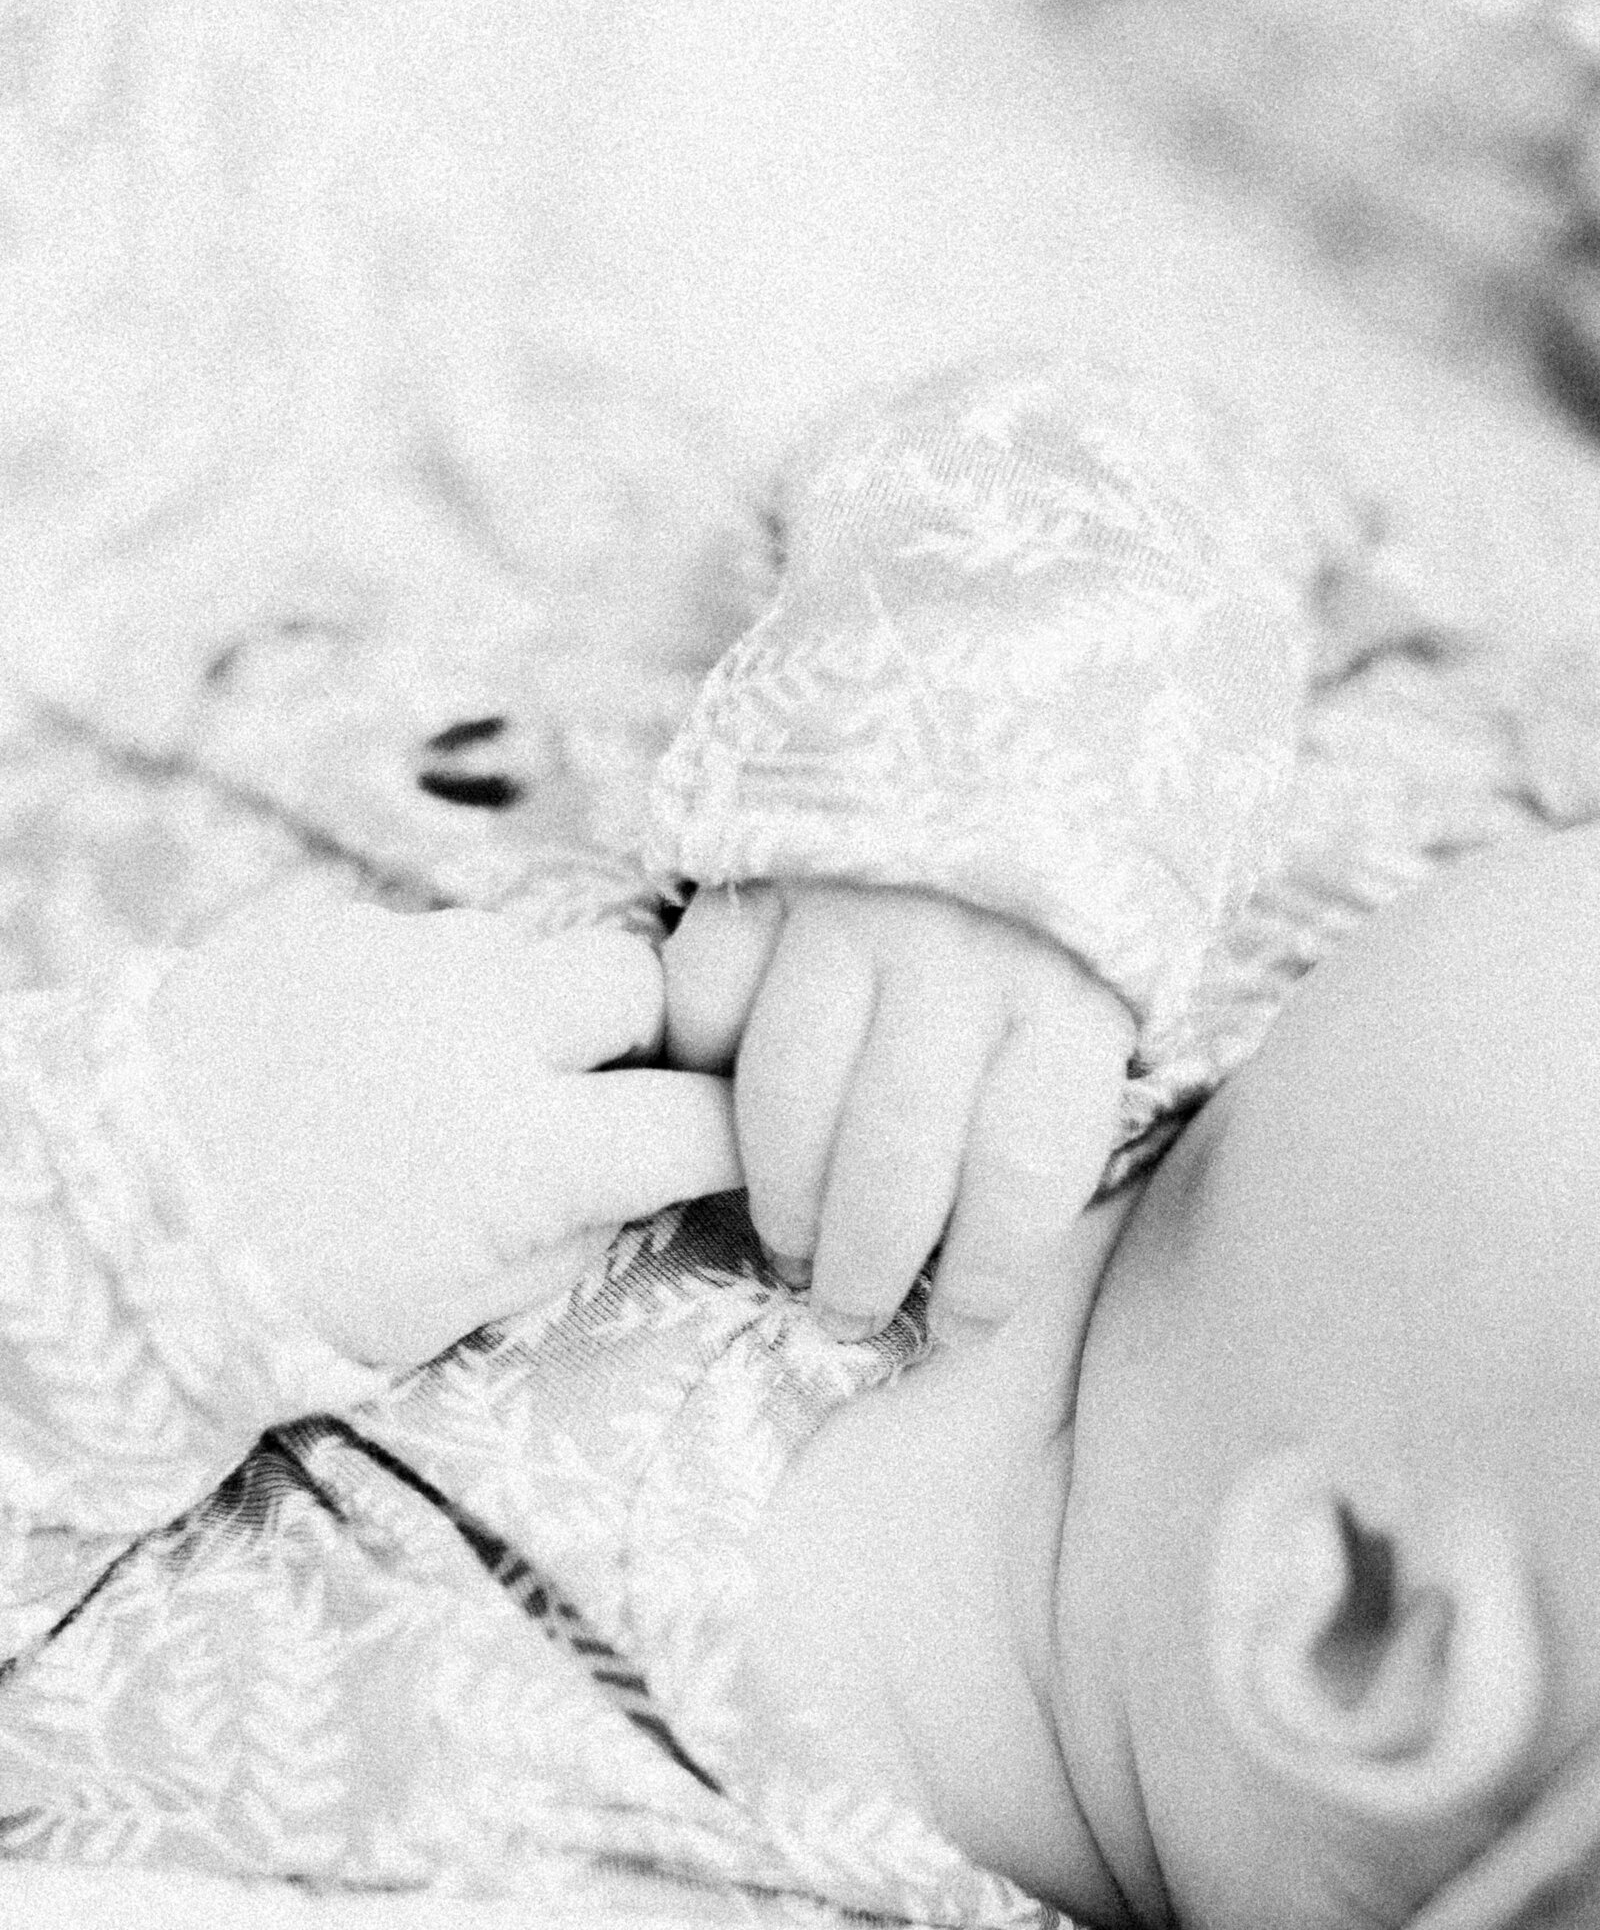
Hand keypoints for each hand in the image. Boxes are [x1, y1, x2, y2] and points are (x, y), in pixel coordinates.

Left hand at [150, 881, 739, 1367]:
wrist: (106, 1221)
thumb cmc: (294, 1296)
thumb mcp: (458, 1307)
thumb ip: (576, 1233)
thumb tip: (645, 1182)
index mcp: (526, 1148)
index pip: (703, 1118)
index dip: (736, 1138)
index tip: (730, 1150)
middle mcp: (484, 1024)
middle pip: (641, 980)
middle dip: (645, 1034)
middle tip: (605, 1088)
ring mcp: (404, 957)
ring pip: (532, 948)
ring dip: (530, 1005)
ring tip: (461, 1071)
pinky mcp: (330, 921)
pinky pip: (427, 938)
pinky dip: (428, 991)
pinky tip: (374, 1049)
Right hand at [661, 883, 1133, 1342]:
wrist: (1011, 715)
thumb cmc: (1073, 872)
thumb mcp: (1126, 966)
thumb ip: (1068, 1074)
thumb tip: (999, 1225)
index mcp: (1075, 989)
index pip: (1020, 1175)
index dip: (982, 1278)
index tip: (955, 1325)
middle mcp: (959, 954)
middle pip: (893, 1156)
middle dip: (864, 1265)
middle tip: (847, 1309)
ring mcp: (851, 909)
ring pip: (786, 1093)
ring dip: (779, 1195)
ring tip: (790, 1241)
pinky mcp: (763, 871)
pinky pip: (703, 994)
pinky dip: (699, 1057)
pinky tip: (720, 1099)